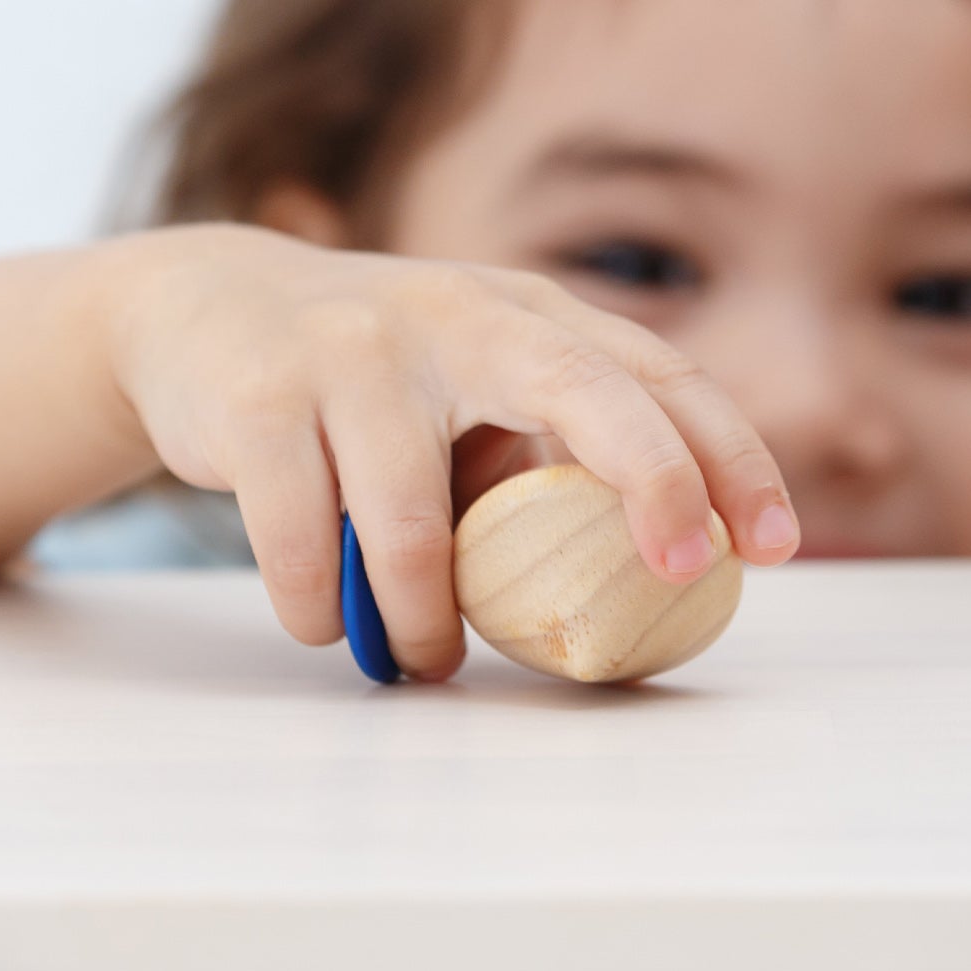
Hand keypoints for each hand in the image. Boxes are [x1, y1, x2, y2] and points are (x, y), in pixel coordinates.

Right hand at [102, 223, 798, 680]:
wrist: (197, 311)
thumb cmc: (369, 380)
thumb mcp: (467, 384)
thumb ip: (545, 453)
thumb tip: (645, 586)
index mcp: (524, 315)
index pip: (657, 371)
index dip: (726, 456)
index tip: (773, 546)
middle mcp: (455, 313)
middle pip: (584, 389)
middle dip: (654, 480)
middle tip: (679, 574)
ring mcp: (353, 348)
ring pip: (415, 518)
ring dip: (426, 618)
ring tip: (422, 660)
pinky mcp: (261, 397)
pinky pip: (303, 539)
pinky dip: (321, 604)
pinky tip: (326, 618)